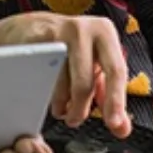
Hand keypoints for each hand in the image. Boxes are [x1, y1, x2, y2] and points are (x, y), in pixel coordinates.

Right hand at [0, 11, 130, 135]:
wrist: (30, 26)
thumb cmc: (68, 47)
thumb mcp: (94, 64)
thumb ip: (108, 95)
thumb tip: (122, 127)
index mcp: (104, 33)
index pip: (116, 71)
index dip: (116, 101)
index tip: (114, 124)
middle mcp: (83, 29)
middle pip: (85, 80)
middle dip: (80, 108)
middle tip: (74, 120)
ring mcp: (57, 31)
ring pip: (60, 81)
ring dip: (60, 102)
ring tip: (59, 107)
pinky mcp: (33, 37)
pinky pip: (39, 74)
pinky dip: (42, 90)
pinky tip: (43, 93)